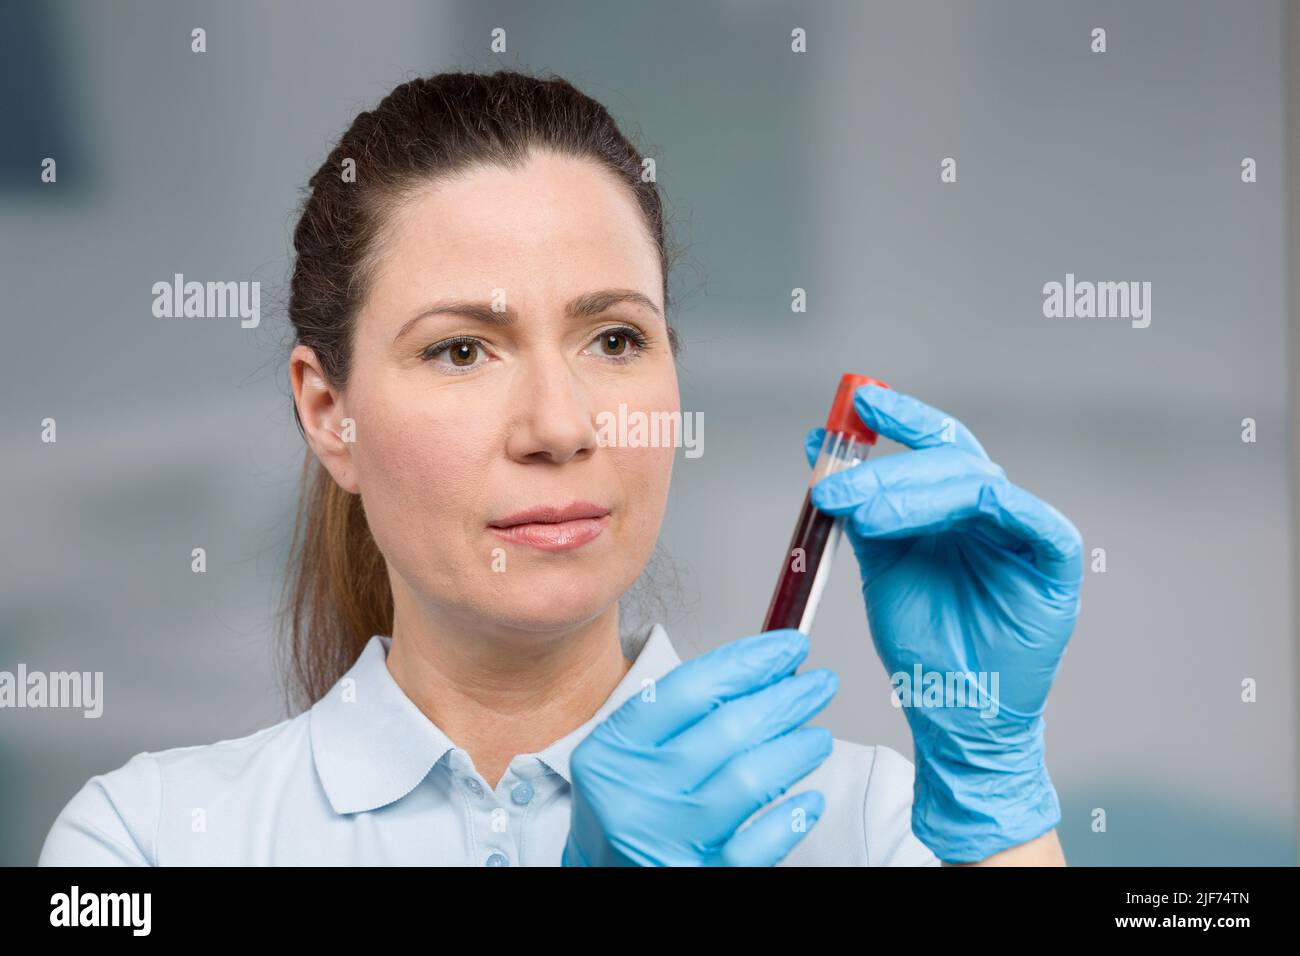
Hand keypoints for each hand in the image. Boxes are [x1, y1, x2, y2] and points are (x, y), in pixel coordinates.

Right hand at [562, 629, 836, 865]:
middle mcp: (635, 795)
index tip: (786, 647)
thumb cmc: (624, 812)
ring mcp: (666, 839)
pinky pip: (756, 846)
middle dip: (784, 698)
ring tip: (818, 738)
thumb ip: (677, 719)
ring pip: (749, 781)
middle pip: (726, 729)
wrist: (600, 880)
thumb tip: (761, 675)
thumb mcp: (625, 757)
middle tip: (817, 684)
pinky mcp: (698, 878)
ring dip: (794, 751)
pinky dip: (789, 820)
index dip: (747, 662)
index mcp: (613, 753)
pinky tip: (809, 801)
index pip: (689, 690)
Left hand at [804, 383, 1082, 862]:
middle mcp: (993, 511)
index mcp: (955, 507)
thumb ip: (864, 512)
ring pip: (977, 482)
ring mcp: (1026, 532)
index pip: (934, 444)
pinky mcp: (1055, 562)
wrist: (952, 710)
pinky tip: (935, 511)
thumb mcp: (882, 564)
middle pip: (948, 459)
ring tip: (859, 511)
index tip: (854, 404)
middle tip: (834, 483)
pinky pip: (1030, 516)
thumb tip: (822, 455)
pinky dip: (986, 502)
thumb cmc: (924, 642)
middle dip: (886, 467)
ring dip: (912, 490)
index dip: (898, 417)